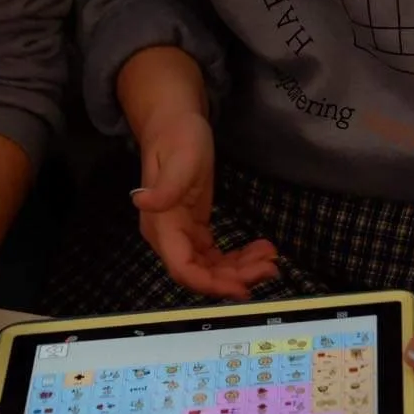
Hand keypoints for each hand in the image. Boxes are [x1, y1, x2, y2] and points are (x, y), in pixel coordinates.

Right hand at [132, 109, 277, 300]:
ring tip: (270, 259)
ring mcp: (182, 236)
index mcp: (161, 226)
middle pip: (201, 274)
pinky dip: (239, 259)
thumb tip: (143, 202)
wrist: (175, 125)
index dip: (210, 284)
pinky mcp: (196, 231)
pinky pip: (217, 257)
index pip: (183, 268)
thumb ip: (165, 186)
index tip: (241, 288)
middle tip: (269, 268)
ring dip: (242, 271)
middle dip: (235, 278)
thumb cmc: (178, 138)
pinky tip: (259, 249)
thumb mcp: (178, 158)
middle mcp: (169, 237)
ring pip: (212, 269)